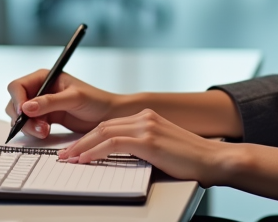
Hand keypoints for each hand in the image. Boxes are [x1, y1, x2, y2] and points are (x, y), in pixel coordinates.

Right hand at [5, 70, 117, 138]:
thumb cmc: (96, 100)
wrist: (108, 115)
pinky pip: (30, 125)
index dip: (17, 100)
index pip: (18, 86)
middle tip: (39, 128)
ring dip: (29, 126)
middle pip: (16, 103)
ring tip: (45, 131)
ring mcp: (41, 105)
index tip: (24, 113)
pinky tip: (46, 132)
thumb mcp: (74, 98)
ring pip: (22, 116)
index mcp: (44, 77)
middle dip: (23, 117)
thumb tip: (27, 107)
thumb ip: (50, 102)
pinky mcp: (46, 118)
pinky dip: (34, 130)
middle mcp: (40, 89)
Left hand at [56, 109, 230, 186]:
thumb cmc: (191, 160)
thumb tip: (121, 156)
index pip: (110, 124)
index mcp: (148, 116)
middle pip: (103, 126)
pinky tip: (85, 159)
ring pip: (104, 133)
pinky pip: (113, 144)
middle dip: (80, 141)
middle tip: (64, 154)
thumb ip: (143, 146)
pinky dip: (95, 152)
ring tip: (68, 158)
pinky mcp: (148, 140)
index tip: (75, 148)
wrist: (213, 160)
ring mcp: (146, 126)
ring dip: (82, 147)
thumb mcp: (162, 148)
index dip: (89, 137)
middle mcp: (145, 116)